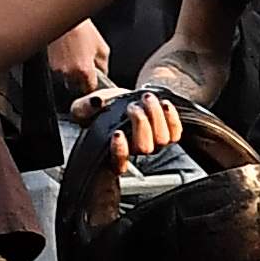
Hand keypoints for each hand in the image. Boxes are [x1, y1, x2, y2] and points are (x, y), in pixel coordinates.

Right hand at [45, 20, 111, 99]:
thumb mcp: (102, 50)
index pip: (89, 90)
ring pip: (68, 80)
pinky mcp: (49, 65)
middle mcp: (68, 73)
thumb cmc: (83, 31)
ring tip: (77, 60)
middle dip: (83, 81)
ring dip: (74, 75)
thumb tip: (103, 76)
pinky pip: (60, 72)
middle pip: (77, 87)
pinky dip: (65, 67)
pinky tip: (69, 56)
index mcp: (84, 71)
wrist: (64, 20)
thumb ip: (104, 67)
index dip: (93, 88)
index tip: (95, 85)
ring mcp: (57, 70)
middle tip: (87, 70)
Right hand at [71, 85, 186, 164]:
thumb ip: (83, 107)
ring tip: (146, 99)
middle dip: (140, 123)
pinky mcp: (170, 135)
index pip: (118, 163)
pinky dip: (171, 117)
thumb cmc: (108, 105)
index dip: (119, 151)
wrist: (128, 97)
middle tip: (132, 106)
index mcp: (113, 150)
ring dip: (155, 116)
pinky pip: (176, 132)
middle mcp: (136, 150)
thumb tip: (96, 103)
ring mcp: (155, 144)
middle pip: (144, 147)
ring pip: (162, 139)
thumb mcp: (88, 105)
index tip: (117, 134)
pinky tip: (163, 104)